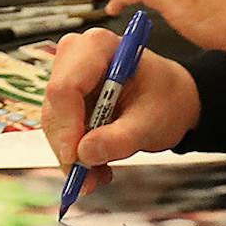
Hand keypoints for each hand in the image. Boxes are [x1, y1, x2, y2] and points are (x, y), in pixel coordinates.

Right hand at [42, 27, 202, 194]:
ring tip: (99, 176)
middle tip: (88, 179)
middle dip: (69, 147)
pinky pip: (59, 130)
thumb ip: (120, 138)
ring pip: (54, 124)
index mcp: (99, 47)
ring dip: (73, 156)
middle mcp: (76, 57)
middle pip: (55, 107)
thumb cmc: (167, 98)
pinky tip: (95, 167)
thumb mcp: (152, 122)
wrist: (171, 99)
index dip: (67, 125)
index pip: (66, 86)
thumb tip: (85, 153)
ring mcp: (68, 77)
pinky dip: (75, 153)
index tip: (77, 158)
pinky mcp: (66, 100)